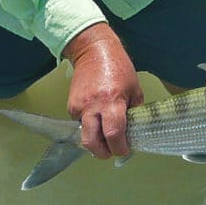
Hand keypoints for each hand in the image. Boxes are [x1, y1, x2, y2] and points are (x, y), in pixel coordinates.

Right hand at [62, 22, 143, 159]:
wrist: (93, 51)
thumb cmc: (118, 67)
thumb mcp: (134, 88)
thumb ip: (134, 111)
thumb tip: (133, 131)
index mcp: (112, 101)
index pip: (114, 134)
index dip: (120, 148)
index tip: (125, 150)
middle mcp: (93, 106)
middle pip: (92, 142)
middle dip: (102, 153)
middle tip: (112, 151)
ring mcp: (79, 107)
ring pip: (84, 135)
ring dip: (95, 141)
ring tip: (106, 135)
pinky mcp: (71, 106)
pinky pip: (80, 124)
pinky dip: (90, 126)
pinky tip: (98, 117)